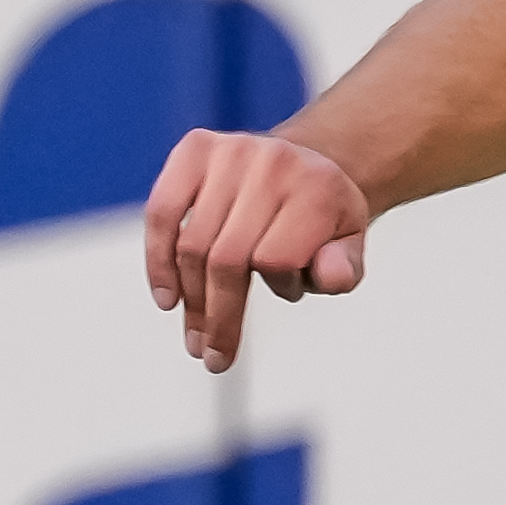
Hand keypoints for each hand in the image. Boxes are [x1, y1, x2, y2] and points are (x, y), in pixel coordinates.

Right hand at [144, 128, 371, 371]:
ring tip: (195, 337)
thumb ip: (343, 268)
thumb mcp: (348, 246)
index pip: (277, 259)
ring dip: (190, 300)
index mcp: (317, 188)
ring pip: (193, 244)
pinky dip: (157, 259)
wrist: (308, 162)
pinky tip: (167, 297)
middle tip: (212, 356)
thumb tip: (329, 276)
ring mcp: (230, 151)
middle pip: (228, 258)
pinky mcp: (195, 148)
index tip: (286, 292)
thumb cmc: (322, 217)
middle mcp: (272, 162)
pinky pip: (162, 212)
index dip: (280, 286)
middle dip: (218, 317)